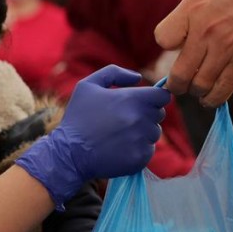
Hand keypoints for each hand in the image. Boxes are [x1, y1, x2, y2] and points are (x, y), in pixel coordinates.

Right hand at [17, 65, 170, 206]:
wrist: (69, 153)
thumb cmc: (78, 117)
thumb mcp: (88, 85)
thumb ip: (115, 73)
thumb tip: (138, 78)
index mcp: (133, 99)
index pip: (163, 96)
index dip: (154, 98)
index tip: (143, 102)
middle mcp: (141, 119)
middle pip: (159, 114)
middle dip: (146, 115)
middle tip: (124, 120)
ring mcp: (142, 140)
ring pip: (154, 133)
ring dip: (142, 133)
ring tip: (120, 135)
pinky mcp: (140, 158)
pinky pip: (149, 150)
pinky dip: (138, 149)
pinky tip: (120, 148)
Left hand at [155, 0, 232, 104]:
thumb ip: (192, 8)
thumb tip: (182, 32)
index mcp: (194, 9)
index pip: (164, 39)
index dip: (168, 42)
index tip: (176, 41)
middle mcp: (207, 33)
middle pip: (179, 74)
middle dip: (176, 83)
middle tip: (179, 82)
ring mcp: (226, 50)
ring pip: (200, 87)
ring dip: (195, 91)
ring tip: (197, 87)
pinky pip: (222, 90)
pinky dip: (213, 98)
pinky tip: (210, 96)